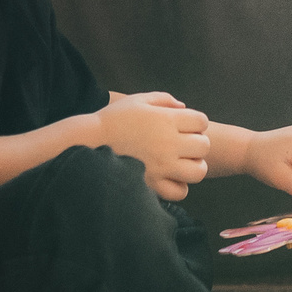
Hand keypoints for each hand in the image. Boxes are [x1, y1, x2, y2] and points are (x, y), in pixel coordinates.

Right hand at [92, 91, 209, 199]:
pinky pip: (180, 191)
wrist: (87, 142)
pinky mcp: (153, 184)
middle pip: (204, 146)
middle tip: (182, 145)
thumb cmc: (113, 119)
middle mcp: (168, 143)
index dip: (196, 122)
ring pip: (198, 171)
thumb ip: (164, 99)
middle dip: (197, 144)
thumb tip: (183, 108)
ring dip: (193, 166)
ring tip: (180, 163)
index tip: (184, 126)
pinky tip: (169, 178)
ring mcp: (162, 166)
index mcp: (166, 120)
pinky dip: (179, 186)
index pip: (201, 121)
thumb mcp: (138, 100)